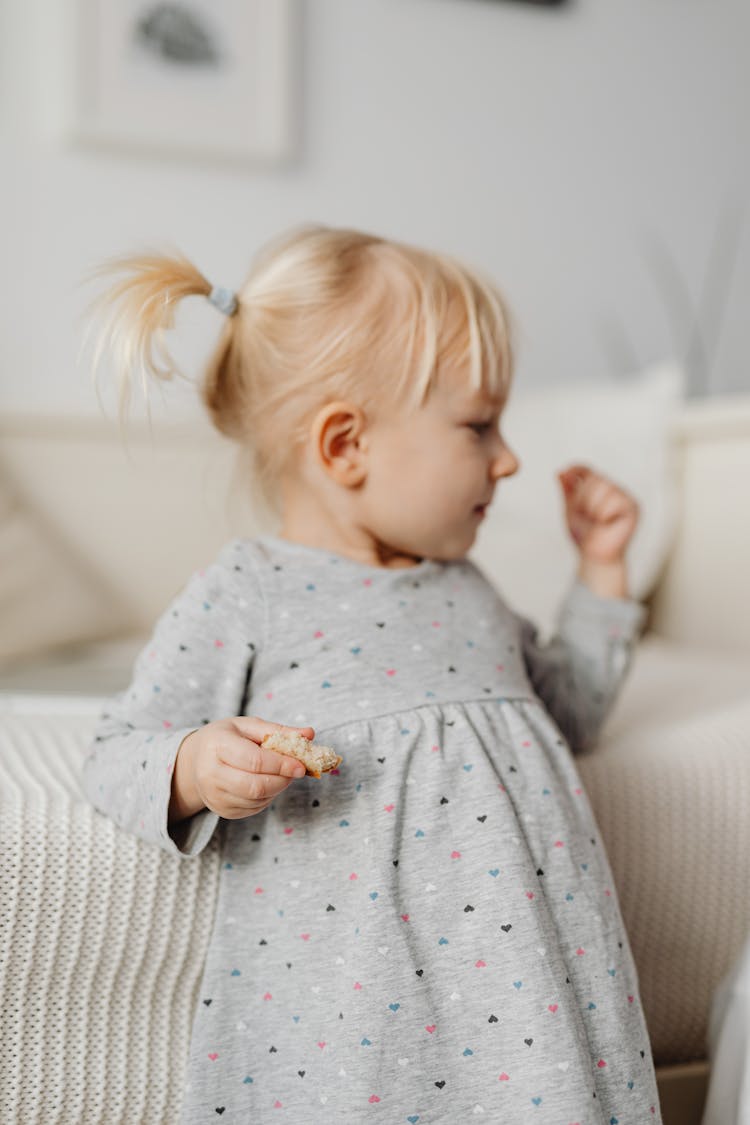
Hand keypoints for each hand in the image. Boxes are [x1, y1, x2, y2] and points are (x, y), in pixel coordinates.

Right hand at [168, 715, 313, 823]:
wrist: (195, 759)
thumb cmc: (226, 739)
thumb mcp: (248, 726)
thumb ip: (279, 730)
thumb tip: (309, 734)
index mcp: (217, 745)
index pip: (254, 761)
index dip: (281, 764)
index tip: (301, 765)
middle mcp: (210, 773)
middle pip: (255, 786)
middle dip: (282, 780)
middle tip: (296, 771)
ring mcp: (213, 796)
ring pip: (256, 800)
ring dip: (277, 788)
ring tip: (280, 774)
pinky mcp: (221, 810)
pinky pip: (253, 809)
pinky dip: (268, 797)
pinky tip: (266, 784)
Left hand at [557, 464, 638, 563]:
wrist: (594, 556)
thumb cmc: (585, 535)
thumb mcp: (570, 511)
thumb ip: (567, 491)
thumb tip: (559, 472)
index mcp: (599, 489)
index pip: (588, 471)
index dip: (577, 469)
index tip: (564, 472)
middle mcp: (613, 490)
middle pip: (594, 479)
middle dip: (583, 499)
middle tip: (586, 517)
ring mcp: (625, 497)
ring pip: (605, 488)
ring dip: (594, 508)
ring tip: (597, 521)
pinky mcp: (633, 508)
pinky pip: (615, 501)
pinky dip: (606, 514)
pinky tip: (607, 524)